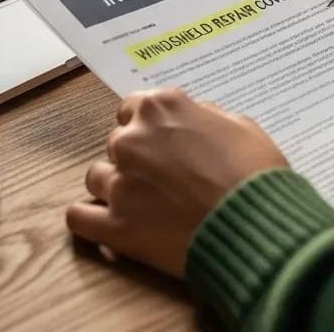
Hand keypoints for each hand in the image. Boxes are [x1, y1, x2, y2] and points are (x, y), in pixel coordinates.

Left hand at [67, 88, 287, 276]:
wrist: (256, 225)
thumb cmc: (254, 172)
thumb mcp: (239, 125)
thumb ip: (204, 116)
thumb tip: (191, 120)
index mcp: (161, 108)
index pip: (133, 107)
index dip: (148, 125)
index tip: (161, 141)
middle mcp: (132, 139)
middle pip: (117, 142)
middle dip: (135, 157)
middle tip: (161, 177)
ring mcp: (120, 183)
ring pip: (95, 176)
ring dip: (114, 185)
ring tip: (141, 203)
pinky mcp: (115, 226)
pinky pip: (78, 217)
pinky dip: (88, 218)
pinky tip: (105, 221)